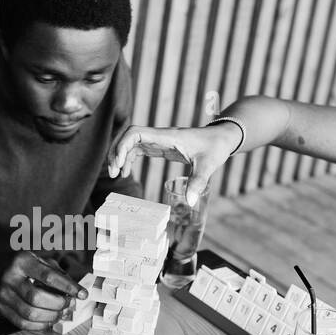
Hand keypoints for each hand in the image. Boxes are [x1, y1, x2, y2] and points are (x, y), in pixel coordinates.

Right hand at [0, 252, 85, 330]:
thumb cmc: (23, 266)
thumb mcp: (40, 260)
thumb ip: (58, 274)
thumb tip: (75, 293)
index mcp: (22, 261)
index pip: (48, 276)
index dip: (68, 286)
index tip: (82, 294)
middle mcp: (10, 277)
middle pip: (37, 297)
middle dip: (58, 304)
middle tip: (69, 304)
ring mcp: (3, 295)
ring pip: (30, 313)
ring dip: (51, 316)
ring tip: (61, 313)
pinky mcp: (1, 308)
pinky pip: (23, 323)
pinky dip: (40, 325)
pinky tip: (50, 319)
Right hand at [108, 123, 237, 205]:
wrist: (222, 138)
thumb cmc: (215, 148)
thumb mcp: (208, 165)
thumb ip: (198, 182)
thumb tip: (190, 201)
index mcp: (167, 137)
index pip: (136, 133)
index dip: (122, 146)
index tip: (119, 164)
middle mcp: (160, 136)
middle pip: (128, 137)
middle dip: (116, 152)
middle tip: (113, 173)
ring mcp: (159, 141)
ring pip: (131, 143)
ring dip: (120, 156)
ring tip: (116, 174)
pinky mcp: (161, 147)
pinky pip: (139, 149)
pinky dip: (129, 159)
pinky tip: (127, 172)